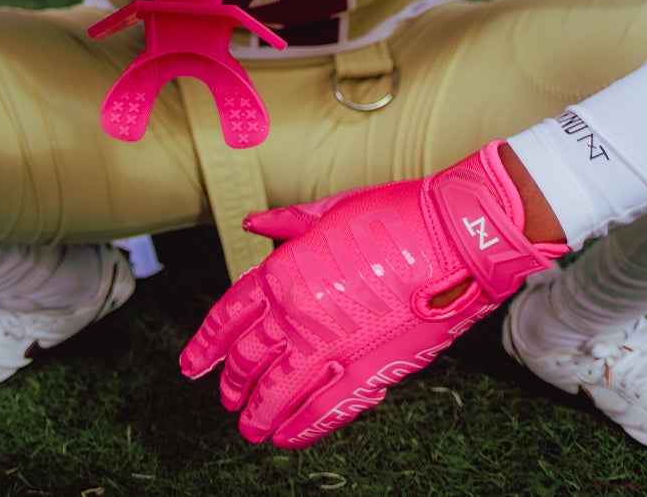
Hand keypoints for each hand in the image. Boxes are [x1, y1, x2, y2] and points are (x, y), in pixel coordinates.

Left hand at [180, 142, 567, 447]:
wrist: (453, 237)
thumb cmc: (396, 214)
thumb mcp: (331, 208)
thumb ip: (287, 222)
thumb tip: (253, 221)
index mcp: (285, 269)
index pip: (230, 315)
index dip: (207, 344)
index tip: (193, 364)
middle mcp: (297, 312)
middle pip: (248, 357)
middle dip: (232, 382)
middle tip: (226, 398)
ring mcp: (330, 345)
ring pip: (276, 391)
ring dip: (257, 413)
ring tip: (249, 429)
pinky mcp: (368, 369)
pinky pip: (323, 409)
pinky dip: (302, 427)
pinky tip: (287, 437)